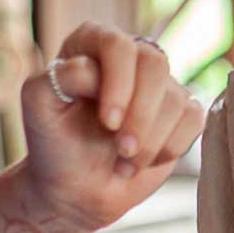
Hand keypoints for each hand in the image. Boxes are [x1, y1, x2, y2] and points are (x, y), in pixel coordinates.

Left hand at [19, 23, 207, 232]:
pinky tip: (143, 161)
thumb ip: (59, 77)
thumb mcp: (39, 107)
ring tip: (124, 162)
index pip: (117, 45)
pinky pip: (194, 118)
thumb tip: (93, 68)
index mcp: (92, 43)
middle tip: (122, 149)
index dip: (119, 83)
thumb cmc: (55, 145)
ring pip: (176, 98)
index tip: (108, 122)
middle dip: (141, 115)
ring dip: (151, 141)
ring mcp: (159, 84)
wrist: (77, 189)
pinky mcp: (182, 111)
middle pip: (155, 64)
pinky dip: (170, 147)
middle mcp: (130, 56)